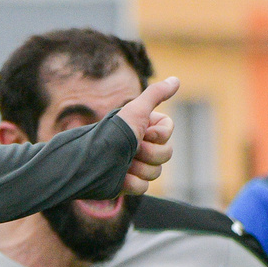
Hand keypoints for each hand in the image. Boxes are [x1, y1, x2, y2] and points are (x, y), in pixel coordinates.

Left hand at [115, 76, 179, 194]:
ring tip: (121, 162)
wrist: (90, 162)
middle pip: (166, 154)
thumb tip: (176, 80)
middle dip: (149, 153)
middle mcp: (142, 145)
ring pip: (156, 172)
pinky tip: (119, 177)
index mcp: (144, 128)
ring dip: (138, 168)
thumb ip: (156, 94)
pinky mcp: (128, 183)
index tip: (143, 132)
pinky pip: (143, 187)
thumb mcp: (136, 110)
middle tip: (131, 149)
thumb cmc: (113, 133)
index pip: (167, 133)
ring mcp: (136, 166)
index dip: (159, 135)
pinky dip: (131, 182)